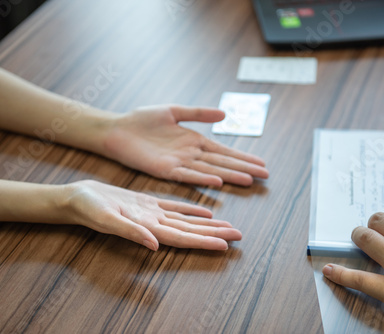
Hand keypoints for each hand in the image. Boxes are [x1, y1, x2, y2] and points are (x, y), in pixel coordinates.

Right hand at [64, 180, 241, 250]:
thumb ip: (131, 232)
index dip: (203, 242)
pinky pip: (175, 207)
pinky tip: (206, 213)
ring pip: (187, 221)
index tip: (225, 245)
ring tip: (229, 227)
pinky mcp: (148, 204)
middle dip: (215, 234)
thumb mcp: (107, 219)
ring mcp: (153, 214)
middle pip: (191, 232)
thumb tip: (154, 245)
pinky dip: (192, 210)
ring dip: (208, 225)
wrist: (78, 198)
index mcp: (147, 229)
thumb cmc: (88, 209)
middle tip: (239, 236)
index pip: (182, 238)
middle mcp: (154, 224)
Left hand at [100, 105, 268, 185]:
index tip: (261, 164)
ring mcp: (178, 163)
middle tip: (265, 176)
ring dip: (229, 176)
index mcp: (194, 141)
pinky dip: (202, 179)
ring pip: (210, 171)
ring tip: (249, 180)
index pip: (224, 151)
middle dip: (243, 169)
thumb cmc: (143, 119)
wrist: (118, 128)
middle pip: (222, 163)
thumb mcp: (174, 111)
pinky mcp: (164, 169)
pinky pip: (186, 175)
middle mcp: (190, 154)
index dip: (243, 158)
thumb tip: (225, 114)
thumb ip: (199, 113)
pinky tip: (218, 182)